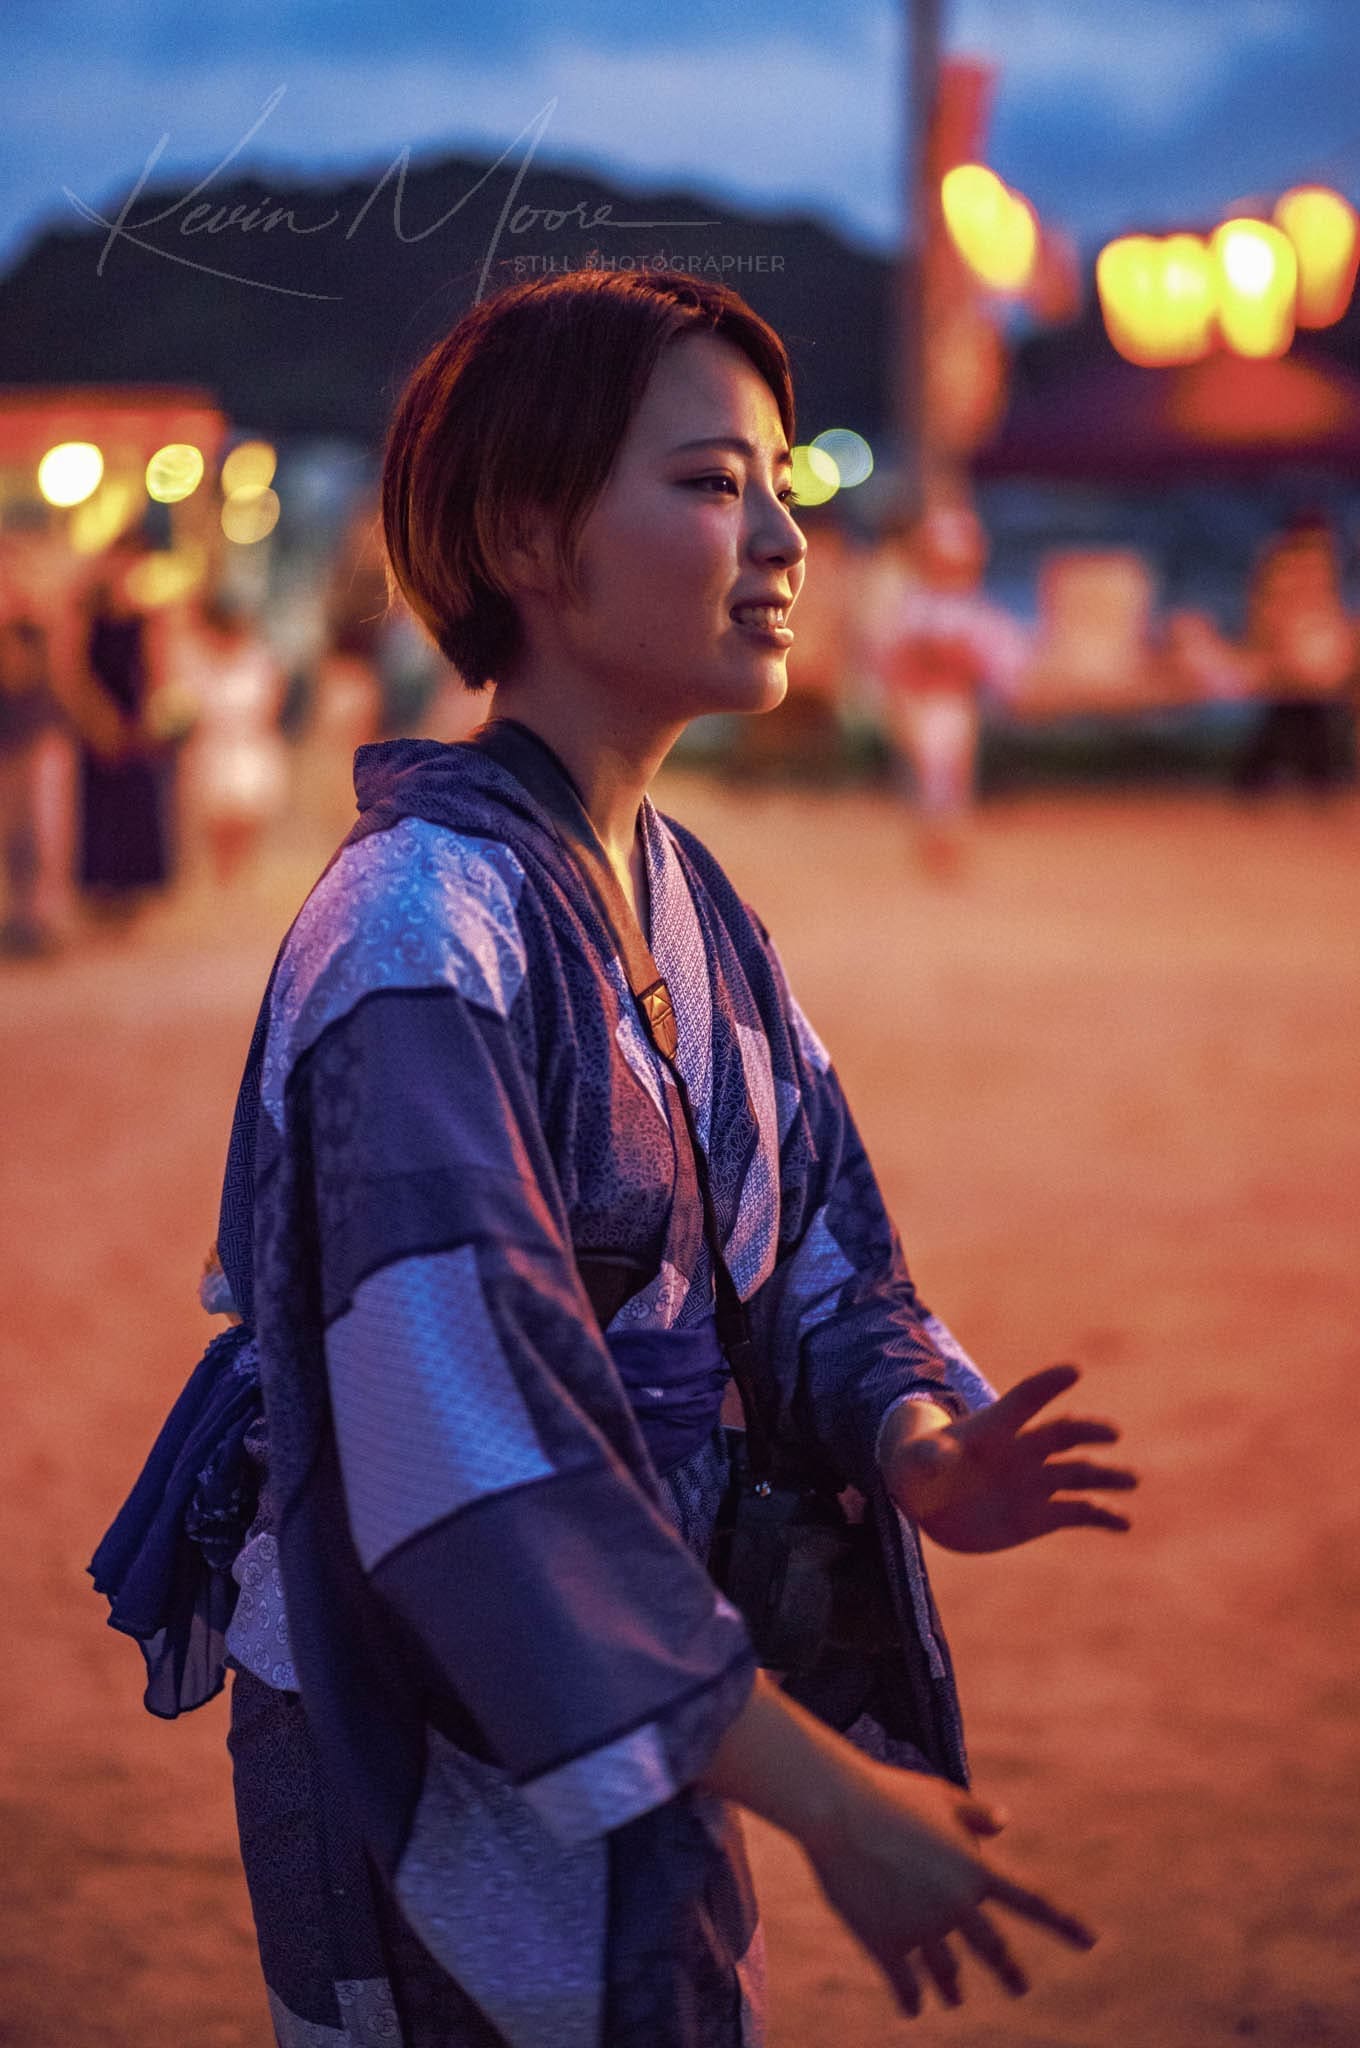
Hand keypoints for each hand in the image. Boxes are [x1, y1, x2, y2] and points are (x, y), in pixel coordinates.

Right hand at [803, 1753, 1095, 2016]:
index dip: (1065, 1923)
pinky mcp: (885, 1942)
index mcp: (976, 1869)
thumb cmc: (890, 1793)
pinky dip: (911, 1998)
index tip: (1091, 1942)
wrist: (838, 1810)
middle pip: (993, 1949)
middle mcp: (956, 1904)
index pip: (1033, 1901)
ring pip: (947, 1970)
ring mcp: (921, 1928)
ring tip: (956, 1999)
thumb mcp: (941, 1796)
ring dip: (953, 1986)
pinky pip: (904, 1982)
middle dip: (1010, 1970)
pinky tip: (914, 2008)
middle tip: (1021, 1986)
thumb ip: (976, 1814)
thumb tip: (1004, 1822)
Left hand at [881, 1363, 1136, 1552]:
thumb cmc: (919, 1470)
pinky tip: (1123, 1523)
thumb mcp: (915, 1462)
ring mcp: (1036, 1482)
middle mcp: (1023, 1450)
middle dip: (1087, 1431)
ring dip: (1106, 1475)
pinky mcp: (1041, 1515)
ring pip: (1079, 1473)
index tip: (1073, 1370)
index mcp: (994, 1428)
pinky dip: (1102, 1516)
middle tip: (1111, 1433)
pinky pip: (1078, 1512)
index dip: (1047, 1384)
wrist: (930, 1503)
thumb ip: (929, 1456)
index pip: (1025, 1399)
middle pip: (1062, 1433)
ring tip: (1130, 1479)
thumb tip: (940, 1456)